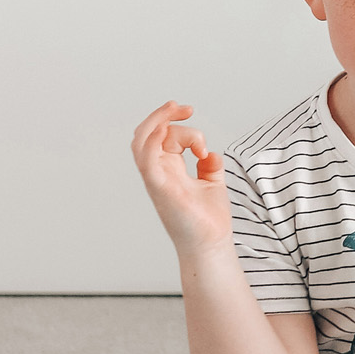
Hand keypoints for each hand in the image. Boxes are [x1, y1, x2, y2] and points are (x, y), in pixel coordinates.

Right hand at [131, 102, 231, 260]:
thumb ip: (209, 166)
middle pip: (149, 133)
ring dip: (157, 120)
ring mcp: (157, 178)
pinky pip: (146, 159)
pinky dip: (151, 140)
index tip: (204, 146)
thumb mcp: (212, 184)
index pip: (165, 137)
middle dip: (163, 115)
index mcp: (169, 169)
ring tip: (177, 109)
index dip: (185, 130)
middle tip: (185, 108)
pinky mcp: (160, 186)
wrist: (212, 244)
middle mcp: (159, 172)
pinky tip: (164, 129)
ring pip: (142, 141)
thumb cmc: (209, 219)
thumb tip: (211, 154)